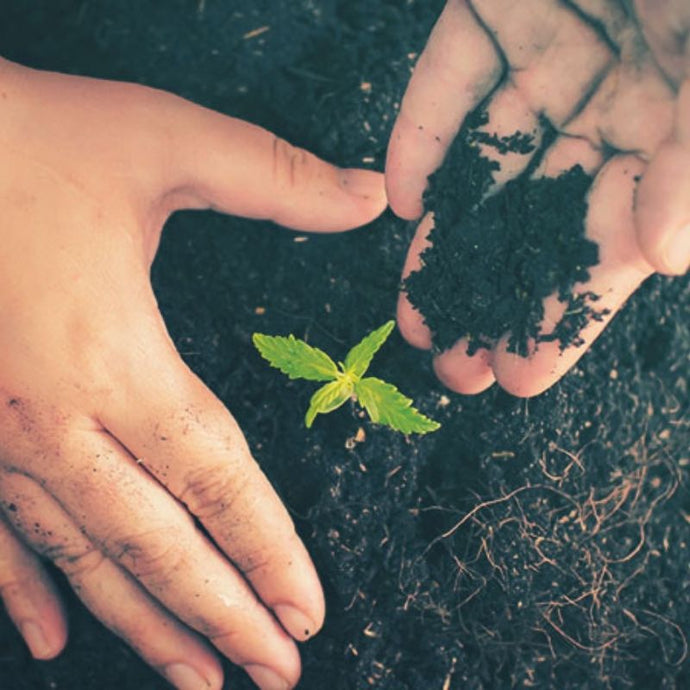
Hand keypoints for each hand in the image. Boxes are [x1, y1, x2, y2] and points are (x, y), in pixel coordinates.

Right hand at [0, 57, 384, 689]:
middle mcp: (51, 416)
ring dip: (144, 622)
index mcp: (113, 357)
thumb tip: (373, 195)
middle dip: (221, 613)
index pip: (215, 479)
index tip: (307, 611)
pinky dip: (28, 590)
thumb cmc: (27, 135)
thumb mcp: (163, 140)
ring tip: (196, 677)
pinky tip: (56, 637)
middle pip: (156, 542)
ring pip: (83, 555)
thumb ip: (276, 177)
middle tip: (275, 671)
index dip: (268, 549)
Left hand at [386, 0, 689, 396]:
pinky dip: (427, 136)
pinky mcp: (498, 8)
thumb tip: (669, 258)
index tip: (521, 376)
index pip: (616, 242)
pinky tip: (403, 199)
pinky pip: (454, 82)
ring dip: (450, 240)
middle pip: (544, 218)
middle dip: (496, 295)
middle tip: (455, 368)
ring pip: (492, 166)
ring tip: (415, 314)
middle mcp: (622, 96)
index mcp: (682, 124)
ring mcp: (558, 50)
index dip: (568, 313)